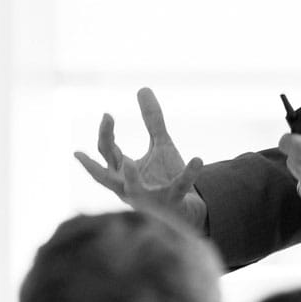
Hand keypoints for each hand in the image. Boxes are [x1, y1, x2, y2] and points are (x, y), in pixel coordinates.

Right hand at [74, 88, 206, 228]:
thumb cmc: (164, 179)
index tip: (108, 114)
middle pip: (106, 172)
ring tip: (132, 161)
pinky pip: (179, 186)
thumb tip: (142, 88)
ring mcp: (148, 197)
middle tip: (105, 122)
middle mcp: (128, 188)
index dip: (106, 133)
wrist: (185, 213)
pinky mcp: (172, 202)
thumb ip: (152, 120)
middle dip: (103, 148)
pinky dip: (188, 173)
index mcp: (123, 173)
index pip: (107, 151)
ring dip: (131, 177)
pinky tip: (198, 159)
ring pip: (134, 190)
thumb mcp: (160, 145)